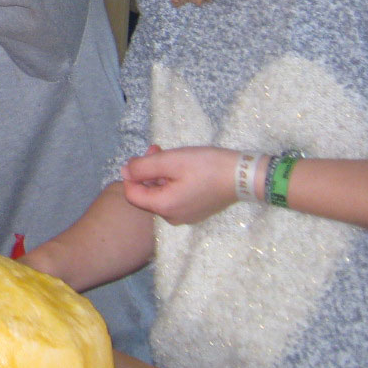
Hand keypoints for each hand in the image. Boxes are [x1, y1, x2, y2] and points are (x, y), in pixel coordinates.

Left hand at [120, 143, 240, 225]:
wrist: (243, 176)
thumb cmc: (206, 167)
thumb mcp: (170, 161)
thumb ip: (142, 167)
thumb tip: (124, 172)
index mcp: (164, 207)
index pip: (131, 195)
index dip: (130, 175)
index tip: (143, 157)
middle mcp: (173, 217)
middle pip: (146, 194)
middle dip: (146, 171)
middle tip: (157, 150)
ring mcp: (186, 216)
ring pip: (160, 194)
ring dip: (158, 174)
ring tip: (168, 155)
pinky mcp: (196, 211)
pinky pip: (173, 197)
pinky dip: (171, 181)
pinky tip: (180, 167)